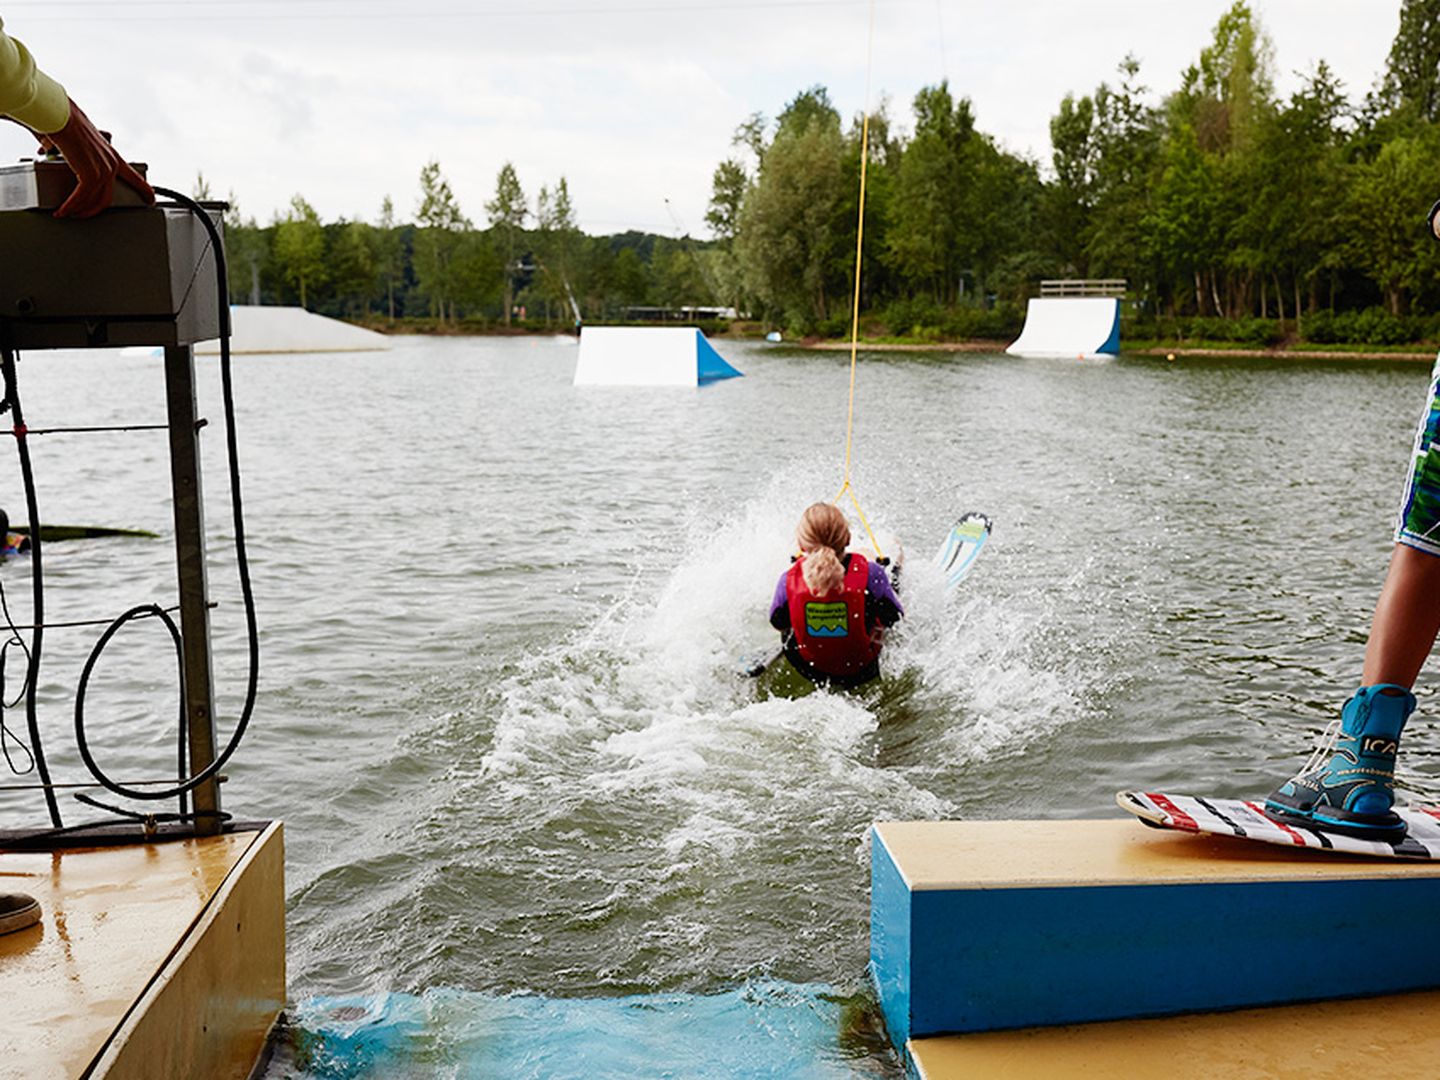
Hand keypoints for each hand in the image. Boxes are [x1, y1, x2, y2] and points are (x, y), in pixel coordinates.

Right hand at [37, 98, 153, 218]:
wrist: (61, 115)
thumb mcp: (80, 140)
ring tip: (68, 212)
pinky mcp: (90, 175)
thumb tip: (54, 150)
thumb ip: (76, 149)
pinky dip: (70, 206)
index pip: (135, 177)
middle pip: (107, 197)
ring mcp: (103, 170)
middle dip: (93, 210)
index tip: (152, 199)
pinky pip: (81, 198)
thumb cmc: (66, 122)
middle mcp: (112, 164)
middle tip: (83, 215)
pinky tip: (63, 211)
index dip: (145, 190)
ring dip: (79, 210)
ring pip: (93, 200)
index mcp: (113, 156)